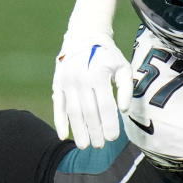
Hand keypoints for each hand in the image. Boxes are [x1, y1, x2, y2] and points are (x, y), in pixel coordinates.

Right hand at [51, 0, 132, 148]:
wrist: (84, 36)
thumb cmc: (108, 55)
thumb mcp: (122, 67)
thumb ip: (125, 88)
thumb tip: (124, 110)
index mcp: (98, 75)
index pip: (105, 106)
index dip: (109, 123)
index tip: (113, 139)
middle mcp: (80, 79)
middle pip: (88, 112)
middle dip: (94, 131)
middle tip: (99, 146)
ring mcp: (67, 82)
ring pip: (72, 112)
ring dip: (78, 131)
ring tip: (85, 146)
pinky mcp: (57, 84)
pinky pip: (58, 106)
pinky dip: (60, 122)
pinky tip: (64, 136)